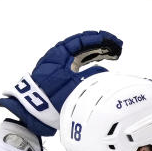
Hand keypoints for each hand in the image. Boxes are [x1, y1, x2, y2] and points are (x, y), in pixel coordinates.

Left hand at [0, 30, 122, 136]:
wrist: (33, 111)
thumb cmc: (51, 97)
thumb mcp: (75, 85)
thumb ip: (92, 76)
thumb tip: (104, 71)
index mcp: (60, 52)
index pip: (83, 39)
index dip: (101, 39)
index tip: (115, 42)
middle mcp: (59, 56)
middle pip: (83, 45)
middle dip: (102, 45)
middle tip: (118, 48)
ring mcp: (60, 66)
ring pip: (82, 54)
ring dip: (97, 53)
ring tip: (113, 55)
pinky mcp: (61, 76)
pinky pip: (79, 63)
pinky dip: (91, 62)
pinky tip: (100, 64)